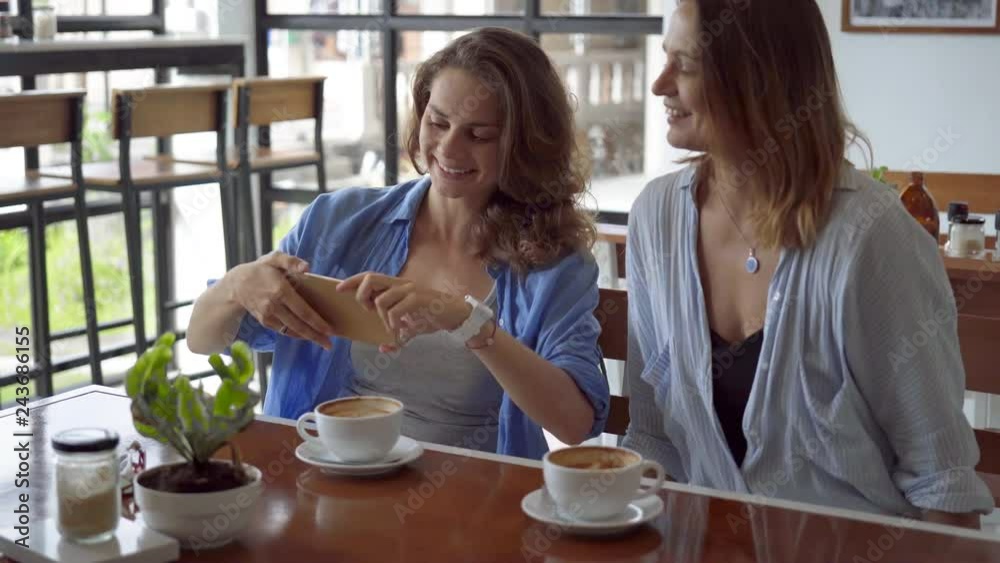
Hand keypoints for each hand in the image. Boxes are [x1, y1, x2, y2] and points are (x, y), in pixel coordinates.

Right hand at [228, 252, 335, 349]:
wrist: (236, 284)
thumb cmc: (260, 269)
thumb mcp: (274, 258)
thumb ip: (291, 261)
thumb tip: (307, 268)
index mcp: (281, 290)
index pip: (303, 310)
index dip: (317, 322)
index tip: (329, 330)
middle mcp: (274, 305)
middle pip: (299, 325)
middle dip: (315, 336)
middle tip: (329, 345)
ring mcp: (268, 315)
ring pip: (291, 330)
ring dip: (307, 338)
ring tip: (322, 343)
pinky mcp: (264, 321)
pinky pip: (282, 331)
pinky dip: (295, 334)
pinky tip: (306, 335)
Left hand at [336, 272, 469, 352]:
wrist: (455, 315)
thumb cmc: (432, 317)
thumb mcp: (410, 327)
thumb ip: (397, 336)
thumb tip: (383, 349)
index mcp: (396, 286)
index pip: (370, 276)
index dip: (353, 281)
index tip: (338, 289)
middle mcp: (401, 284)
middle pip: (371, 278)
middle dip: (362, 295)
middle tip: (368, 311)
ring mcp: (410, 290)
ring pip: (382, 298)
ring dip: (382, 316)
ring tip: (391, 327)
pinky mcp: (419, 298)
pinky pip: (397, 309)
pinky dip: (394, 322)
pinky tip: (400, 329)